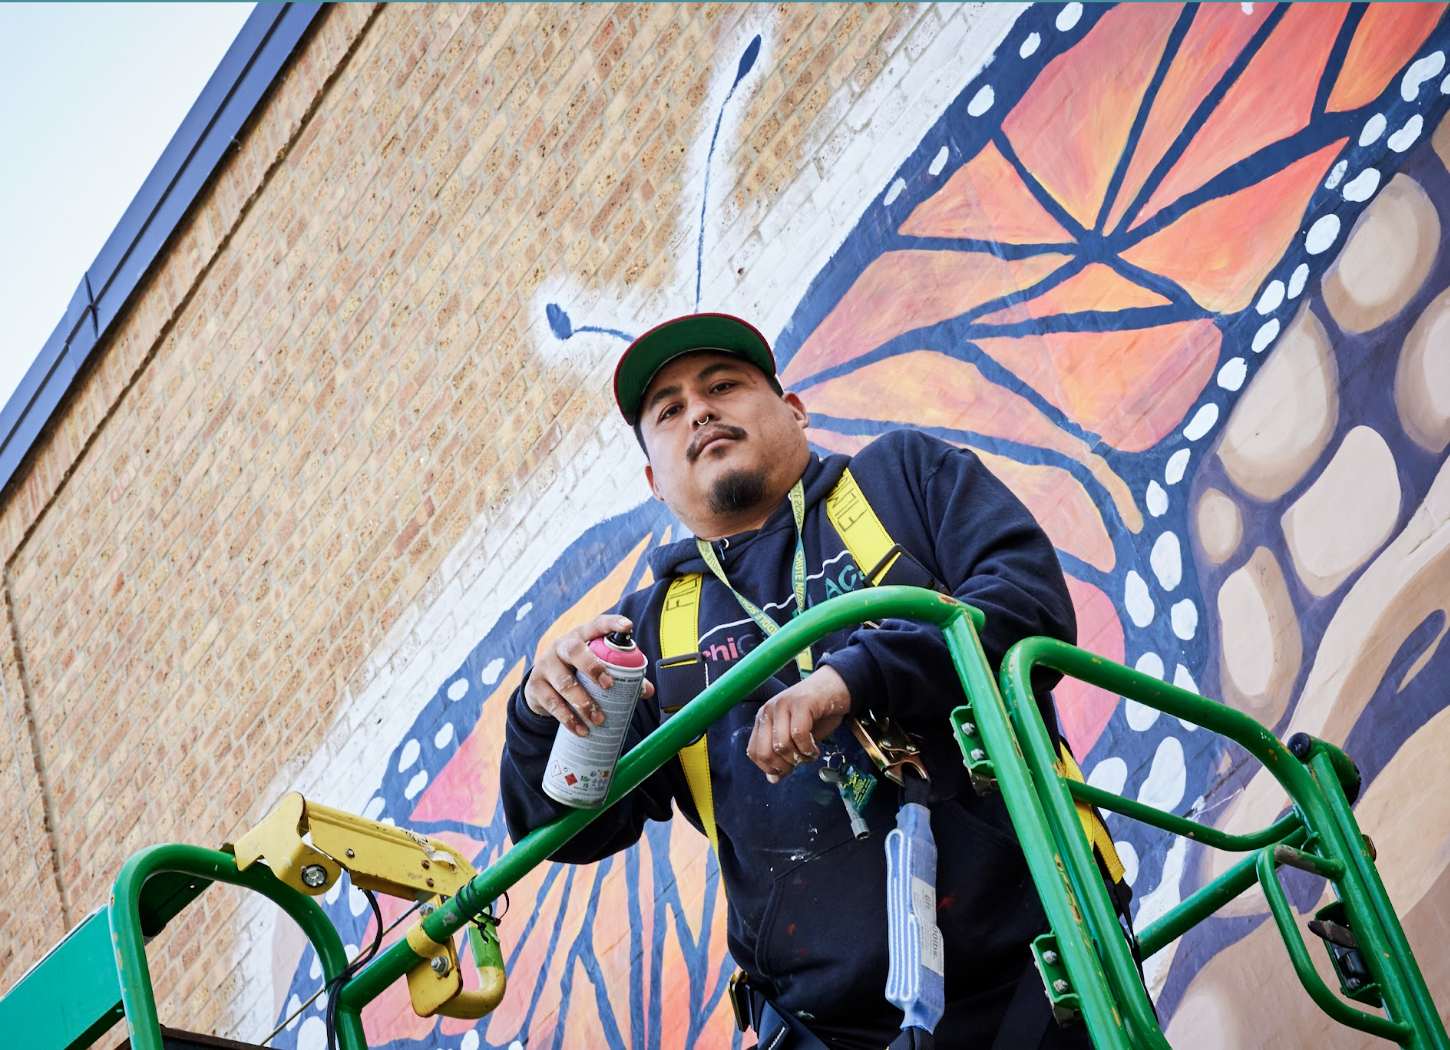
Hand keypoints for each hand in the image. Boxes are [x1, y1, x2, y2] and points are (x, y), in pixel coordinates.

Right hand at [523, 614, 655, 735]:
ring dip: (583, 702)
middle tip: (609, 685)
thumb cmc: (577, 672)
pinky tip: (581, 729)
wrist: (540, 687)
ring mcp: (545, 666)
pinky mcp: (535, 687)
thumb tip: (647, 690)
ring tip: (598, 719)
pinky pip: (553, 704)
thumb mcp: (594, 668)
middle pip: (574, 651)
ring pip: (564, 682)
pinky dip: (569, 718)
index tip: (628, 626)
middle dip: (592, 667)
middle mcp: (561, 647)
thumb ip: (622, 676)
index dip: (612, 623)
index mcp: (581, 637)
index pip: (596, 624)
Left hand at [747, 665, 851, 782]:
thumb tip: (772, 780)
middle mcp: (768, 711)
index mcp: (763, 719)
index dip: (770, 768)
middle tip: (800, 763)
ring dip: (799, 758)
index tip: (789, 769)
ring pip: (782, 745)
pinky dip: (809, 749)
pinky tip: (816, 748)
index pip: (754, 752)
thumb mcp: (795, 738)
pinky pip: (799, 735)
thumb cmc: (815, 714)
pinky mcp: (800, 703)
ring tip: (810, 755)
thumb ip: (782, 757)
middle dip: (784, 766)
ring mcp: (783, 705)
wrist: (836, 687)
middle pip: (765, 752)